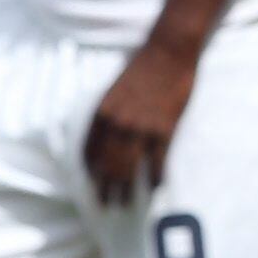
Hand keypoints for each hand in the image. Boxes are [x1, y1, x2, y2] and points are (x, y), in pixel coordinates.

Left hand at [86, 37, 198, 206]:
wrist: (168, 51)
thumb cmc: (144, 67)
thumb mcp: (116, 90)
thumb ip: (110, 113)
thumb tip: (109, 135)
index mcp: (102, 113)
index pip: (89, 152)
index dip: (90, 171)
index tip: (92, 183)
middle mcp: (117, 124)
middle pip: (107, 165)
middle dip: (105, 188)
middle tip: (106, 205)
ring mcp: (140, 128)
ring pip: (128, 168)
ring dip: (125, 189)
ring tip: (125, 205)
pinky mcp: (163, 129)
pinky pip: (156, 161)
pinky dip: (154, 177)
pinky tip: (154, 187)